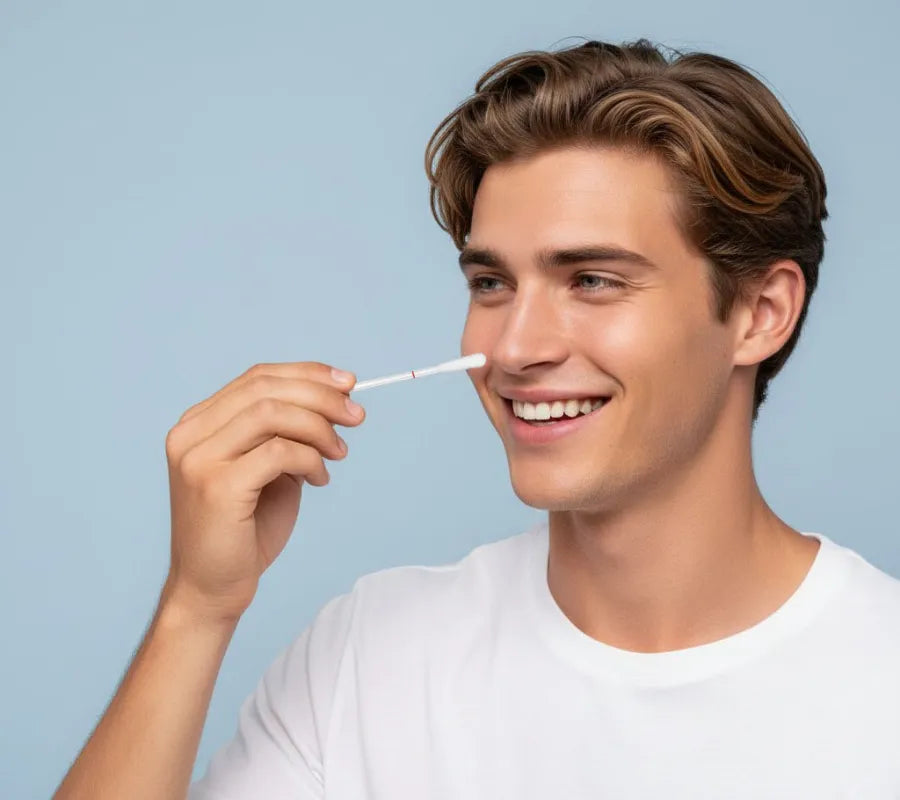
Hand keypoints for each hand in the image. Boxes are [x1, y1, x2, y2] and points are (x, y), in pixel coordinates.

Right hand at [160, 362, 364, 623]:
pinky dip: (310, 460)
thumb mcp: (269, 468)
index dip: (307, 374)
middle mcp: (190, 434)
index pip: (257, 377)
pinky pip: (278, 452)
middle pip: (265, 388)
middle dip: (320, 396)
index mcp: (198, 423)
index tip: (348, 383)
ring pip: (272, 414)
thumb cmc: (244, 529)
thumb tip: (337, 398)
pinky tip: (320, 479)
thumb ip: (289, 432)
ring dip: (319, 428)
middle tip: (356, 416)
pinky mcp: (216, 486)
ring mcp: (198, 459)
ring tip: (339, 452)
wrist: (212, 588)